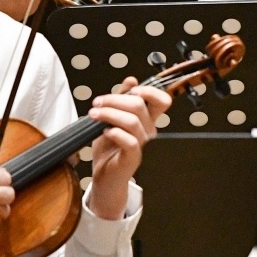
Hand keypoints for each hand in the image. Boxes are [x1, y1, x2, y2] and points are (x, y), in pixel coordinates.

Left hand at [85, 80, 171, 219]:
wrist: (104, 176)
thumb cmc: (109, 148)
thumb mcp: (112, 118)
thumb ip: (121, 99)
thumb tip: (131, 80)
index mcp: (146, 119)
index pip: (162, 101)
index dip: (150, 90)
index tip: (130, 90)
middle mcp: (147, 130)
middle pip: (140, 105)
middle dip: (114, 99)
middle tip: (97, 103)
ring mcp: (141, 144)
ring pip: (132, 121)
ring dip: (109, 113)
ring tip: (93, 115)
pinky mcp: (132, 157)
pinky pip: (129, 141)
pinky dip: (115, 132)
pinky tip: (104, 131)